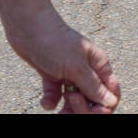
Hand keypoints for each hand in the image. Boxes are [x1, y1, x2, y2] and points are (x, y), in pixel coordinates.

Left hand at [4, 7, 120, 112]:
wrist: (27, 27)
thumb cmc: (55, 41)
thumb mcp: (76, 67)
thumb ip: (93, 87)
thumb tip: (111, 103)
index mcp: (99, 66)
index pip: (111, 94)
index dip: (104, 107)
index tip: (92, 110)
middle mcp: (87, 72)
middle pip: (93, 101)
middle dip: (83, 108)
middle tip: (70, 99)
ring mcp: (69, 75)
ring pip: (75, 102)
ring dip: (67, 109)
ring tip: (56, 103)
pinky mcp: (52, 77)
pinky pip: (56, 97)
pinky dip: (51, 102)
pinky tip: (45, 99)